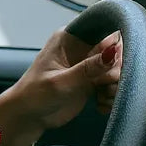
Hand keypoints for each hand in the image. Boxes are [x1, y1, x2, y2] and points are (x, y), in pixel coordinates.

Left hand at [0, 29, 121, 141]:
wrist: (28, 117)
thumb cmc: (35, 94)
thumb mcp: (62, 81)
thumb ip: (88, 68)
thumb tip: (113, 51)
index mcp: (69, 38)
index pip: (102, 29)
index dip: (115, 45)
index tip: (114, 63)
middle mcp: (81, 48)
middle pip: (116, 51)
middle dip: (116, 72)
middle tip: (105, 86)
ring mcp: (87, 66)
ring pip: (117, 70)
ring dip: (115, 87)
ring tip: (103, 98)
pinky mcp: (92, 82)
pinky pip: (113, 85)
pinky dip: (111, 96)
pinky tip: (101, 105)